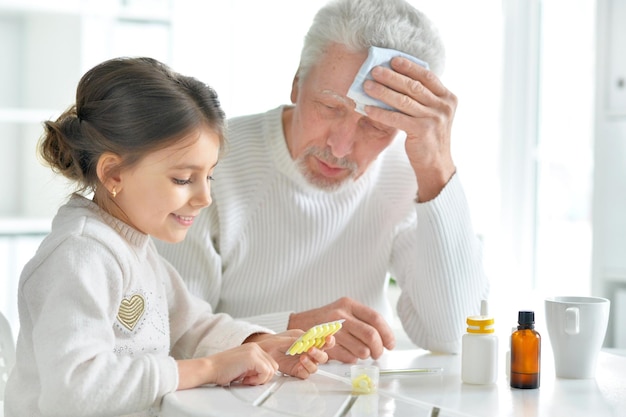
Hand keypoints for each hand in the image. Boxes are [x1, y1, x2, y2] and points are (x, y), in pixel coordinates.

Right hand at [177, 343, 277, 388]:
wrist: (209, 368)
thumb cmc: (223, 371)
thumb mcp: (243, 366)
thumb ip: (256, 366)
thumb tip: (268, 372)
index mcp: (254, 348)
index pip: (273, 355)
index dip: (274, 363)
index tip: (287, 354)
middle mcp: (256, 347)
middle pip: (274, 366)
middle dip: (263, 377)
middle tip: (248, 378)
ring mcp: (255, 350)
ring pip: (272, 370)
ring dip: (259, 379)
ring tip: (244, 378)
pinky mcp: (252, 357)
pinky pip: (265, 372)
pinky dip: (256, 380)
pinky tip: (244, 378)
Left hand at [246, 330, 333, 378]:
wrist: (264, 351)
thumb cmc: (276, 341)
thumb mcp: (285, 337)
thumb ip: (296, 339)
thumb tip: (306, 339)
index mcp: (309, 341)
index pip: (324, 341)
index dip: (329, 340)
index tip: (328, 338)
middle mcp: (309, 352)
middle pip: (323, 356)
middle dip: (319, 353)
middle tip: (311, 349)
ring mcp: (304, 362)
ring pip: (315, 366)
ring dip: (311, 362)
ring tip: (302, 357)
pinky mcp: (298, 371)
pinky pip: (306, 374)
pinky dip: (304, 370)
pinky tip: (299, 366)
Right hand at [288, 297, 394, 362]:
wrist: (299, 325)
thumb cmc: (325, 319)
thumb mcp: (343, 310)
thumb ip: (362, 320)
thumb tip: (385, 337)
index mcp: (348, 304)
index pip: (375, 319)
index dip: (387, 334)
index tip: (390, 344)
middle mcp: (340, 315)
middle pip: (371, 335)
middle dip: (378, 349)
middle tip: (377, 353)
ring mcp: (332, 330)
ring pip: (361, 349)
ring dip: (365, 355)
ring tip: (361, 353)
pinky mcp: (326, 345)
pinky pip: (349, 358)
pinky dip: (352, 359)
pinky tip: (348, 354)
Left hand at [363, 57, 456, 200]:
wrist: (436, 165)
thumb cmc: (429, 138)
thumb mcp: (432, 114)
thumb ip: (422, 99)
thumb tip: (395, 80)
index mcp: (448, 98)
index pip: (427, 76)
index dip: (410, 67)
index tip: (393, 60)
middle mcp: (443, 106)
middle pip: (413, 86)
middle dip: (392, 76)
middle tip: (374, 70)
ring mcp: (434, 118)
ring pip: (403, 100)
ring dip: (383, 91)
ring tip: (367, 86)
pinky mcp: (422, 130)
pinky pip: (397, 118)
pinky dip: (381, 112)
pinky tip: (368, 108)